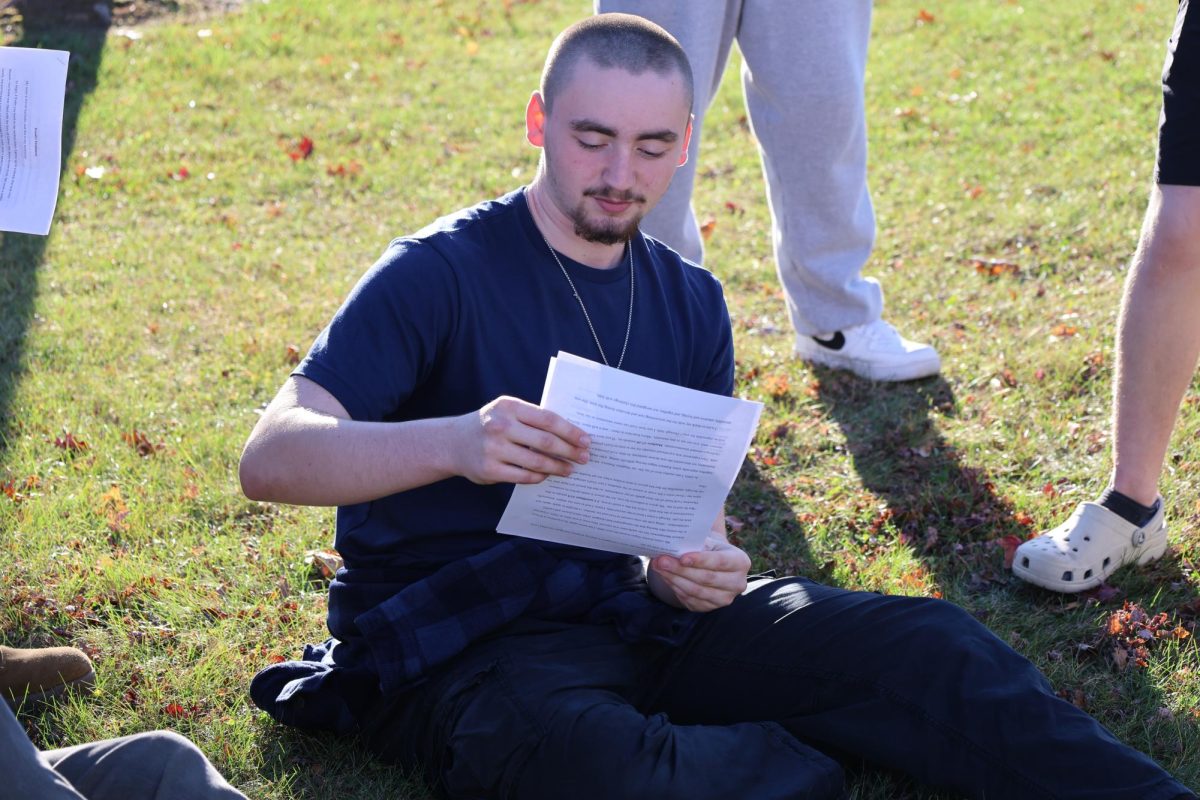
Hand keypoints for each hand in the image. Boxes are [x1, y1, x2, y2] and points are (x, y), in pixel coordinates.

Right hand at [450, 396, 589, 484]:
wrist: (453, 442)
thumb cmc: (490, 425)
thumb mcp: (507, 412)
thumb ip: (532, 419)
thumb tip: (571, 434)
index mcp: (509, 407)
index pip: (548, 419)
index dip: (570, 431)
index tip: (586, 440)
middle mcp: (501, 426)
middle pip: (545, 441)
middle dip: (569, 451)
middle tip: (584, 458)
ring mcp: (494, 449)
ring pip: (536, 461)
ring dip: (558, 467)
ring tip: (570, 470)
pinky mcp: (490, 470)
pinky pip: (523, 476)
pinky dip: (539, 476)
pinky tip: (547, 475)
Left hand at [649, 536, 749, 611]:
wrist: (713, 563)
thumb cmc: (710, 548)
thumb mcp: (709, 540)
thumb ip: (696, 541)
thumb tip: (673, 544)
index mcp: (740, 561)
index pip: (720, 561)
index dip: (700, 560)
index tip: (682, 557)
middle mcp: (737, 583)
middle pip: (706, 578)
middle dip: (681, 569)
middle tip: (662, 561)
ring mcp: (725, 598)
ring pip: (696, 591)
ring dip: (674, 579)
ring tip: (659, 567)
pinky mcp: (710, 607)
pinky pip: (690, 600)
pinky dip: (675, 588)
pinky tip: (665, 577)